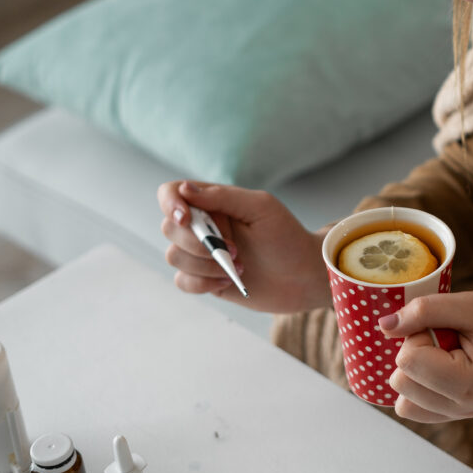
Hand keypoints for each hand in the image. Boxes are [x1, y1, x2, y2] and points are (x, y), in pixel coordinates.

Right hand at [157, 180, 330, 313]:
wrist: (303, 276)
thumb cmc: (287, 237)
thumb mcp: (261, 208)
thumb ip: (223, 196)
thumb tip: (185, 189)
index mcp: (213, 202)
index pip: (171, 193)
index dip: (170, 203)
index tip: (186, 219)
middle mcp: (203, 225)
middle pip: (169, 227)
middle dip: (198, 242)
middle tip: (234, 249)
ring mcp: (202, 253)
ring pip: (174, 256)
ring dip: (204, 265)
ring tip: (239, 266)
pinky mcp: (204, 279)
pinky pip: (182, 281)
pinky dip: (202, 283)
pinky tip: (228, 281)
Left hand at [378, 287, 472, 422]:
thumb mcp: (469, 303)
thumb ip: (424, 311)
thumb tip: (383, 326)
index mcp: (468, 383)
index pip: (407, 361)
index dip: (419, 334)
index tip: (446, 325)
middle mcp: (463, 408)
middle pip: (400, 382)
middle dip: (415, 351)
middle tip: (447, 337)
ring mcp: (460, 415)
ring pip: (402, 400)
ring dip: (416, 371)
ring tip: (446, 352)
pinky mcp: (455, 414)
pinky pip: (414, 407)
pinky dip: (419, 384)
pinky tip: (441, 365)